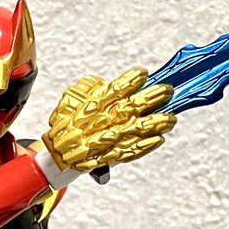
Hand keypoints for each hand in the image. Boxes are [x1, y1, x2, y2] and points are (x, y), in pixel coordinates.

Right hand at [43, 69, 175, 172]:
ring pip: (134, 130)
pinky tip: (158, 139)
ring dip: (154, 123)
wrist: (58, 152)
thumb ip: (91, 89)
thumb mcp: (72, 99)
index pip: (113, 90)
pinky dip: (145, 146)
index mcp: (92, 105)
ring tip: (170, 118)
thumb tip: (107, 82)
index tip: (143, 73)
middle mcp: (101, 122)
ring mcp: (106, 140)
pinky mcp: (110, 156)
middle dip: (150, 98)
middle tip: (166, 91)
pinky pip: (130, 151)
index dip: (129, 81)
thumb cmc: (69, 124)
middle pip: (128, 107)